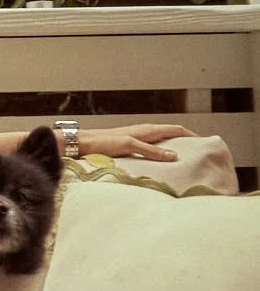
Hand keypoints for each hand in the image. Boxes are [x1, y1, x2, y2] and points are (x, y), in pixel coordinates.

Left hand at [77, 122, 194, 163]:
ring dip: (173, 146)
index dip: (191, 134)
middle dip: (185, 140)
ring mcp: (137, 137)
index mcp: (147, 129)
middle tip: (198, 152)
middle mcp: (144, 131)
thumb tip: (174, 155)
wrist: (83, 143)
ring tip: (183, 158)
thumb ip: (151, 151)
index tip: (205, 142)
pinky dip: (161, 152)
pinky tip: (160, 161)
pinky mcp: (130, 145)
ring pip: (161, 140)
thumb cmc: (104, 142)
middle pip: (171, 134)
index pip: (176, 129)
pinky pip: (151, 147)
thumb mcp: (130, 145)